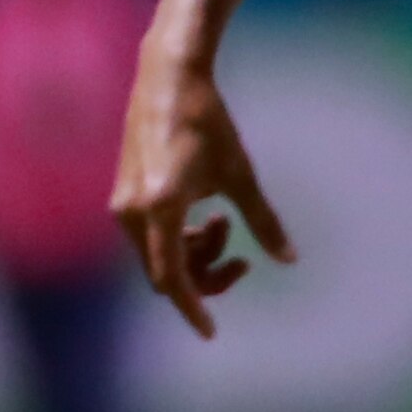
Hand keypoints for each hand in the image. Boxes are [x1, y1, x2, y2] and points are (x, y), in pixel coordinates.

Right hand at [113, 42, 292, 338]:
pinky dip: (180, 238)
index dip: (193, 309)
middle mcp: (132, 211)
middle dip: (206, 275)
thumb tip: (289, 260)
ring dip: (196, 253)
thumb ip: (263, 221)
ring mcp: (122, 204)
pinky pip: (150, 239)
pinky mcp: (123, 196)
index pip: (172, 279)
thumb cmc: (210, 123)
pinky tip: (205, 213)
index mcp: (161, 208)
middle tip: (242, 259)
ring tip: (224, 219)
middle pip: (167, 274)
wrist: (168, 78)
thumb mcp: (242, 174)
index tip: (211, 332)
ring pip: (158, 257)